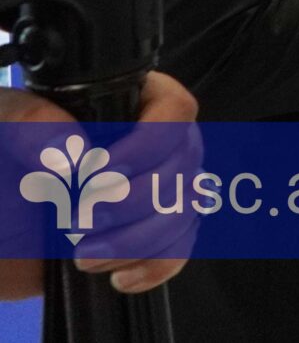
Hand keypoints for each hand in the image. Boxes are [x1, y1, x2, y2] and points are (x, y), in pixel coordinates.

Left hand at [0, 71, 199, 297]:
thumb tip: (74, 156)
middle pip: (184, 165)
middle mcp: (146, 144)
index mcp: (119, 104)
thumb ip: (30, 123)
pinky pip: (180, 247)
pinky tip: (118, 277)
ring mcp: (150, 191)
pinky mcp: (144, 236)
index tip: (98, 173)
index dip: (150, 142)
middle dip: (133, 202)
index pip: (175, 108)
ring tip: (83, 256)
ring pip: (184, 210)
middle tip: (78, 219)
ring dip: (138, 240)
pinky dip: (156, 265)